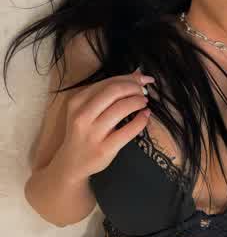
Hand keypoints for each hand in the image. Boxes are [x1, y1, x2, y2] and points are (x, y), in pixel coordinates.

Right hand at [53, 67, 153, 181]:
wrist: (72, 162)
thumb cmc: (84, 131)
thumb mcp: (89, 109)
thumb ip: (110, 91)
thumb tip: (139, 74)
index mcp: (77, 101)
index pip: (108, 82)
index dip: (130, 78)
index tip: (143, 79)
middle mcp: (82, 115)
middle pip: (114, 91)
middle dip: (134, 88)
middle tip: (144, 92)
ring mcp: (92, 133)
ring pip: (121, 108)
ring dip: (138, 102)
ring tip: (144, 103)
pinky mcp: (104, 148)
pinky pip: (128, 130)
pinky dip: (141, 120)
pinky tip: (145, 116)